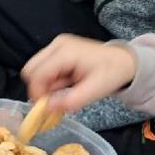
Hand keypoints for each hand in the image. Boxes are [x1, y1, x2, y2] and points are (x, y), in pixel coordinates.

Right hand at [21, 35, 136, 113]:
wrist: (124, 61)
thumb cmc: (112, 73)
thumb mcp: (94, 91)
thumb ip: (70, 101)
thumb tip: (46, 109)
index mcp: (65, 52)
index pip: (36, 74)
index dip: (37, 93)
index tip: (47, 108)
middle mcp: (57, 45)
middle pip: (31, 70)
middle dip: (40, 88)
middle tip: (55, 100)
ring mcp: (57, 45)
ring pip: (36, 70)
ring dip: (47, 85)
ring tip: (67, 90)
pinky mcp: (58, 50)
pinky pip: (44, 68)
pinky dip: (51, 80)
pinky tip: (67, 84)